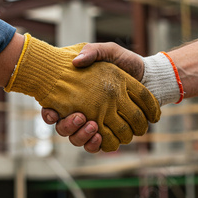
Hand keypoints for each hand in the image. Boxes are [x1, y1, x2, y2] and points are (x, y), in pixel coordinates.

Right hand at [5, 34, 160, 151]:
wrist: (148, 75)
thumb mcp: (108, 51)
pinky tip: (102, 138)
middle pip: (64, 128)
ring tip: (95, 127)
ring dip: (83, 136)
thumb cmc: (124, 62)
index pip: (53, 107)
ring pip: (78, 139)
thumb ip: (93, 52)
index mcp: (76, 93)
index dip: (48, 114)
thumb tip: (77, 61)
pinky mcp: (109, 132)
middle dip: (69, 126)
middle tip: (81, 117)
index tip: (52, 113)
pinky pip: (97, 146)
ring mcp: (95, 123)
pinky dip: (97, 145)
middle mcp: (82, 110)